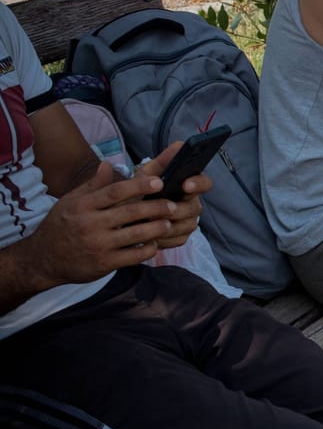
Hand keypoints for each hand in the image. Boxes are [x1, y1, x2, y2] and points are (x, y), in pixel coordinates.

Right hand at [15, 162, 185, 288]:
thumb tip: (109, 164)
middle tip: (174, 204)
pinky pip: (133, 256)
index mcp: (83, 205)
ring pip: (136, 234)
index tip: (159, 182)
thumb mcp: (70, 202)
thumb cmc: (60, 226)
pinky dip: (148, 249)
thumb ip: (93, 186)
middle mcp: (90, 224)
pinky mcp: (104, 263)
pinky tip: (155, 244)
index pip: (115, 192)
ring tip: (169, 223)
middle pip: (130, 212)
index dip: (139, 186)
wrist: (43, 259)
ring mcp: (98, 245)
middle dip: (156, 207)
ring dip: (156, 228)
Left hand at [130, 141, 209, 251]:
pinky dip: (165, 238)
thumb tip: (180, 144)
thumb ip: (161, 162)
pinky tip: (151, 236)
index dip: (198, 184)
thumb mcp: (144, 175)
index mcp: (187, 185)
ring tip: (151, 224)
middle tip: (163, 210)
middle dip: (178, 209)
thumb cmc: (136, 191)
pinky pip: (179, 239)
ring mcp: (188, 221)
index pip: (204, 182)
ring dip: (169, 225)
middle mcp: (192, 203)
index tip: (185, 185)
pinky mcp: (181, 237)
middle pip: (195, 207)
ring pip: (187, 225)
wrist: (120, 216)